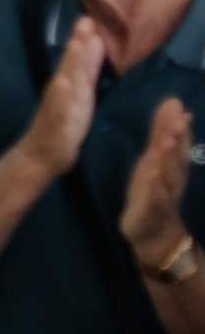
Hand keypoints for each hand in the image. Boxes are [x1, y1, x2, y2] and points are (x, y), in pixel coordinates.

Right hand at [19, 17, 104, 179]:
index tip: (89, 17)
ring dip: (70, 64)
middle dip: (78, 44)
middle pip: (71, 65)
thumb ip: (87, 68)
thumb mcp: (80, 93)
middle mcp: (63, 92)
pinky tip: (62, 83)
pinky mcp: (57, 123)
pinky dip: (62, 95)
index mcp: (71, 85)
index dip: (83, 39)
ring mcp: (58, 106)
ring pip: (66, 82)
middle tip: (84, 23)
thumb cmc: (63, 123)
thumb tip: (95, 41)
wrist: (42, 155)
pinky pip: (60, 108)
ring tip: (76, 45)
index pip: (78, 59)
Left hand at [124, 98, 195, 272]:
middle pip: (178, 158)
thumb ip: (162, 132)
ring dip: (169, 160)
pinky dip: (155, 186)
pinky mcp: (151, 209)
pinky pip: (155, 198)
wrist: (152, 231)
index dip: (182, 129)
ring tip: (168, 142)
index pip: (180, 145)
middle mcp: (172, 179)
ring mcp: (163, 194)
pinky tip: (152, 175)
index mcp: (172, 166)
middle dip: (180, 140)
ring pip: (169, 176)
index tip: (183, 112)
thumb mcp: (154, 157)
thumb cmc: (153, 189)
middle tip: (181, 122)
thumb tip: (174, 101)